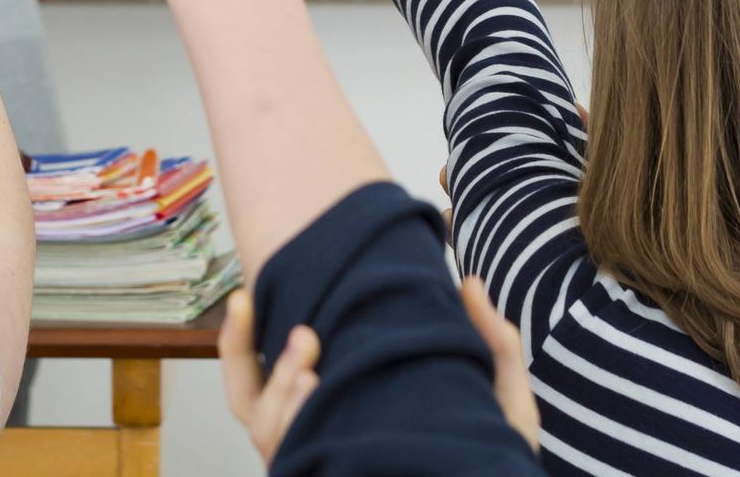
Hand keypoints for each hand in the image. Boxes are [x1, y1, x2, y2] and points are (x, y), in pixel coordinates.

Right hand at [219, 279, 539, 460]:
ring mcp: (316, 460)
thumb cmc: (489, 456)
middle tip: (304, 332)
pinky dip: (294, 422)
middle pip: (248, 401)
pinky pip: (290, 453)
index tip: (244, 293)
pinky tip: (315, 392)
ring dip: (282, 390)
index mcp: (334, 408)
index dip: (241, 338)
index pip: (263, 377)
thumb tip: (471, 282)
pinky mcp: (322, 469)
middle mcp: (314, 437)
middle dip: (248, 357)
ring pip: (266, 428)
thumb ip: (492, 343)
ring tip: (310, 364)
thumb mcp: (499, 401)